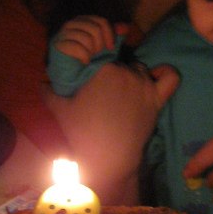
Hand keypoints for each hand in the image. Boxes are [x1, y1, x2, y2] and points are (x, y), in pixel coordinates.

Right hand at [44, 60, 178, 203]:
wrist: (107, 158)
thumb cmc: (81, 132)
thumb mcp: (60, 109)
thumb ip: (50, 91)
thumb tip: (42, 82)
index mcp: (102, 69)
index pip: (101, 55)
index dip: (95, 67)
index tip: (91, 82)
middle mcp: (125, 71)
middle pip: (120, 63)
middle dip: (112, 74)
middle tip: (104, 93)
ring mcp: (144, 85)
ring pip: (139, 69)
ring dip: (132, 76)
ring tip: (122, 95)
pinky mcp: (157, 99)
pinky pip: (170, 78)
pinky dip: (164, 73)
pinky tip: (156, 76)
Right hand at [53, 15, 125, 62]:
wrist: (72, 72)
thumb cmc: (90, 56)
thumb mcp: (105, 44)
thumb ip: (114, 34)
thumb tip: (125, 27)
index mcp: (83, 20)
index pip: (102, 22)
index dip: (110, 35)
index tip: (111, 48)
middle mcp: (71, 23)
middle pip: (95, 29)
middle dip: (100, 46)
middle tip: (96, 54)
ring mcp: (63, 33)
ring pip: (87, 39)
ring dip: (92, 52)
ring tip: (89, 57)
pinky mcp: (58, 45)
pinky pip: (77, 48)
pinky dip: (84, 57)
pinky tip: (84, 62)